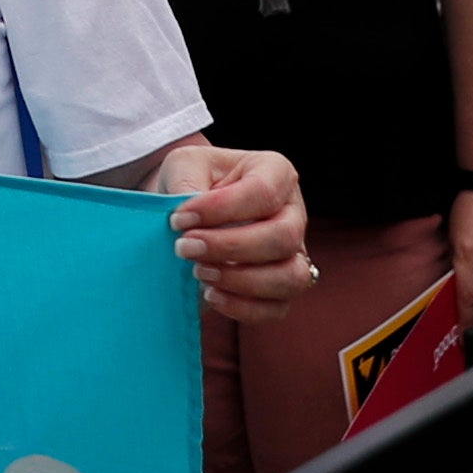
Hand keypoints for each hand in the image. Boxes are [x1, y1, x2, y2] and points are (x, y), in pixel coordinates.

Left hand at [155, 138, 310, 323]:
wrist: (192, 213)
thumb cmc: (194, 181)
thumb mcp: (184, 164)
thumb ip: (185, 182)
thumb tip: (187, 218)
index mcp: (275, 173)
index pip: (262, 192)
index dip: (220, 208)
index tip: (179, 219)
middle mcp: (293, 213)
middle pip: (283, 237)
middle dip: (230, 248)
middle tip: (185, 248)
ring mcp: (293, 253)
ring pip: (290, 277)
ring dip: (241, 281)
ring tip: (199, 273)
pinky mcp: (281, 287)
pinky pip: (277, 308)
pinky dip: (243, 308)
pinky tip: (211, 295)